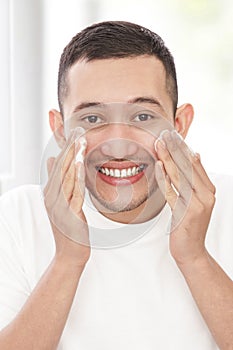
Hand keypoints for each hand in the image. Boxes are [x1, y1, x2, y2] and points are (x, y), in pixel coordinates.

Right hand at [44, 129, 89, 267]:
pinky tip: (81, 164)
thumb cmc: (69, 228)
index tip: (72, 131)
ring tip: (80, 140)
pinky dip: (77, 177)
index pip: (57, 166)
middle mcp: (51, 197)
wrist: (70, 254)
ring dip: (73, 157)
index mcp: (50, 193)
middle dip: (69, 147)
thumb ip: (58, 183)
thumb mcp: (61, 203)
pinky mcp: (68, 214)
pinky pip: (73, 192)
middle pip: (60, 168)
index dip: (64, 148)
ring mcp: (58, 206)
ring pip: (65, 177)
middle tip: (77, 129)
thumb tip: (52, 160)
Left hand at [155, 130, 215, 264]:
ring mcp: (197, 204)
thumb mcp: (195, 201)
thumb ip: (195, 181)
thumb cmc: (189, 225)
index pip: (195, 164)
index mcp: (209, 190)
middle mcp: (206, 195)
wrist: (191, 251)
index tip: (173, 135)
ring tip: (159, 145)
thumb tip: (195, 156)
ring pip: (180, 176)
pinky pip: (172, 191)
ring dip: (168, 158)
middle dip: (175, 149)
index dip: (184, 148)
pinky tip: (158, 166)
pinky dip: (164, 178)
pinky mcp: (185, 213)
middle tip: (165, 134)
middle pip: (188, 167)